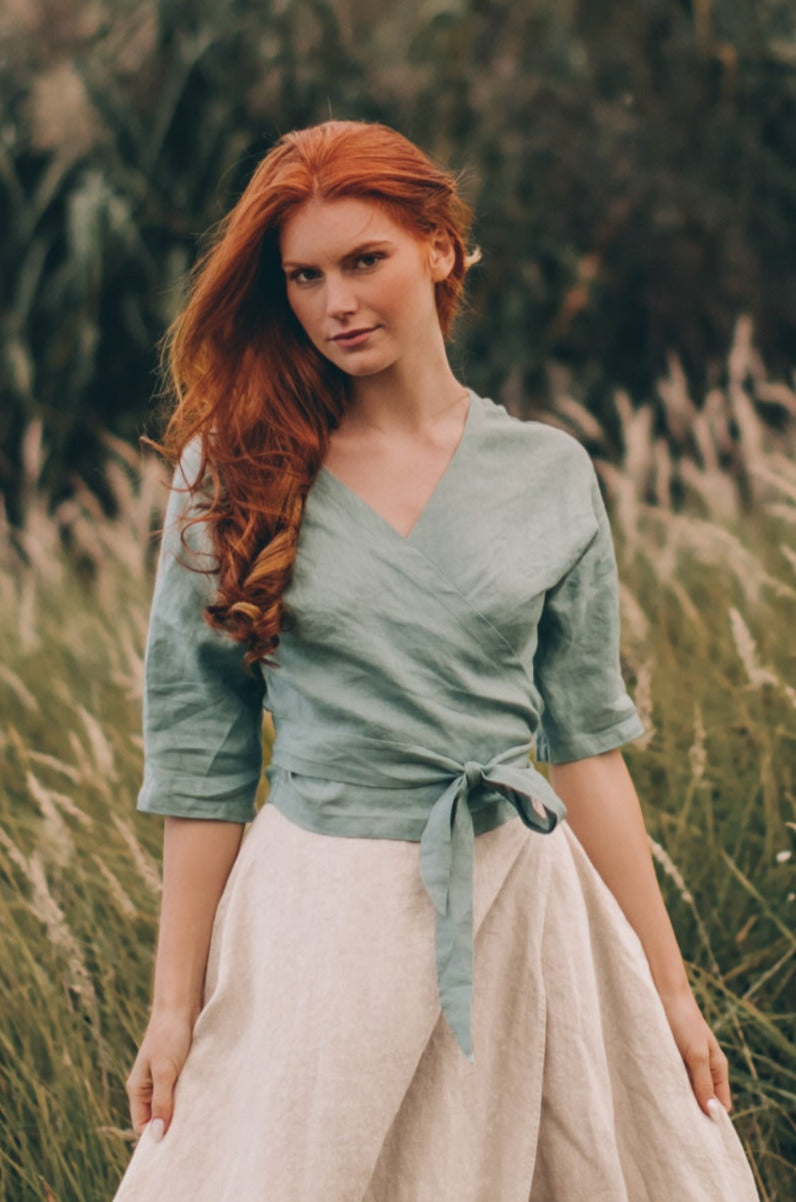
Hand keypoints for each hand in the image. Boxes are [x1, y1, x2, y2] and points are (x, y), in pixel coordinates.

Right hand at [125, 1005, 196, 1141]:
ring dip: (183, 1114)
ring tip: (198, 1126)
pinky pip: (184, 1093)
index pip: (142, 1125)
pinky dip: (191, 1100)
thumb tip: (157, 1135)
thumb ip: (162, 1102)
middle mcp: (150, 1087)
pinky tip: (203, 1107)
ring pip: (173, 1106)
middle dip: (171, 1129)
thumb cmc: (169, 1035)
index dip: (155, 1138)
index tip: (172, 1151)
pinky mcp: (181, 1070)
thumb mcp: (165, 1071)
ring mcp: (166, 1078)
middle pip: (158, 1118)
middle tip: (190, 1142)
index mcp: (139, 1089)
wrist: (182, 1004)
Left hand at [659, 988, 731, 1116]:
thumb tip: (712, 1112)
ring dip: (677, 1100)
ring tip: (665, 1112)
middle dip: (693, 1112)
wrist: (662, 992)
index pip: (721, 1104)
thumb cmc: (683, 1020)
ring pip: (685, 1092)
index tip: (698, 1131)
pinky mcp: (669, 1058)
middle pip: (702, 1100)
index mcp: (717, 1068)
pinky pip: (670, 1080)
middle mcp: (703, 1068)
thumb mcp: (696, 1054)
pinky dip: (666, 1087)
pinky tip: (656, 1094)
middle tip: (677, 1124)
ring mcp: (686, 1064)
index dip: (712, 1118)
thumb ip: (703, 1083)